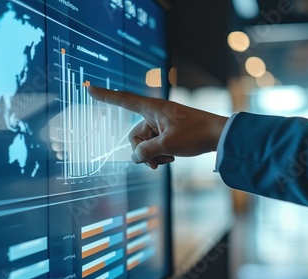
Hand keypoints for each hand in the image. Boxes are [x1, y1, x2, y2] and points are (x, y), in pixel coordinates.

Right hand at [88, 87, 227, 169]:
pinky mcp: (167, 133)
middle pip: (134, 136)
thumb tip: (136, 157)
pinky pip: (154, 146)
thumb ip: (146, 152)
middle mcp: (154, 114)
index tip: (89, 89)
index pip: (123, 100)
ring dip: (154, 156)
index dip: (105, 96)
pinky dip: (160, 154)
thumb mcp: (168, 145)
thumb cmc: (196, 134)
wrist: (219, 136)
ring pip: (145, 145)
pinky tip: (172, 157)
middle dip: (143, 152)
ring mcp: (160, 124)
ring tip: (169, 158)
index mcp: (152, 108)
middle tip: (156, 161)